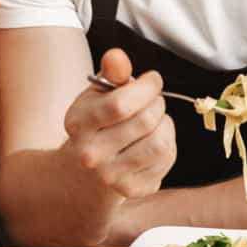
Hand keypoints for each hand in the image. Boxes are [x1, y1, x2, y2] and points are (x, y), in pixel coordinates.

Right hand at [61, 48, 175, 201]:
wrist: (82, 173)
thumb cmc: (96, 124)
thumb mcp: (96, 96)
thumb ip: (110, 74)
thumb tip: (117, 56)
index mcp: (78, 124)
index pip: (120, 104)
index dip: (145, 87)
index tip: (153, 80)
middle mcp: (91, 154)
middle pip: (144, 121)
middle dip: (157, 103)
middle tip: (154, 100)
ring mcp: (111, 176)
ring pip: (160, 143)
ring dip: (166, 124)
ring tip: (156, 119)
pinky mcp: (131, 190)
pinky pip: (166, 160)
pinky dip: (168, 144)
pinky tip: (154, 139)